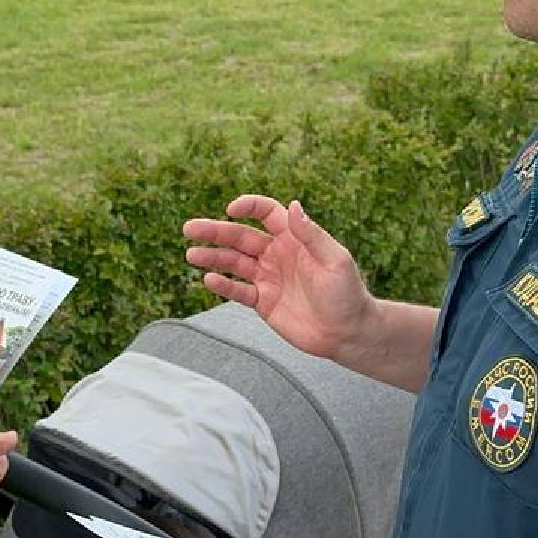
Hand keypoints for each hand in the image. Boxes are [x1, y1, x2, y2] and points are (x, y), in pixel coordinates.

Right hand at [182, 195, 375, 360]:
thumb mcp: (334, 260)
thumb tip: (293, 205)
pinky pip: (238, 291)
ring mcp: (268, 278)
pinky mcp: (263, 302)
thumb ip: (312, 235)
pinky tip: (209, 279)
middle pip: (240, 237)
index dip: (248, 207)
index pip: (266, 214)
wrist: (347, 333)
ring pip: (234, 262)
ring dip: (212, 257)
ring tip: (191, 255)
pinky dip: (223, 285)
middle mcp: (277, 254)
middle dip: (215, 231)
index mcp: (294, 239)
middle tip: (189, 228)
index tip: (231, 210)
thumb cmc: (347, 294)